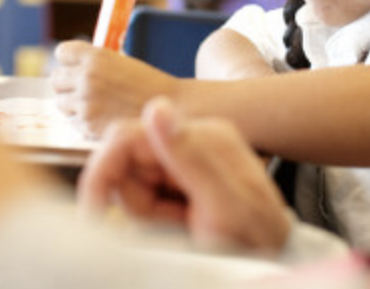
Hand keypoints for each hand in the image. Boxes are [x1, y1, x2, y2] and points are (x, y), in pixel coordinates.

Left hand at [50, 40, 176, 136]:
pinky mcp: (88, 126)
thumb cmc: (150, 85)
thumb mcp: (124, 62)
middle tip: (81, 88)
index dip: (69, 59)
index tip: (75, 64)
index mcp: (96, 57)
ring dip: (73, 104)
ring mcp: (85, 104)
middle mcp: (87, 78)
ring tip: (94, 105)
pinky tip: (103, 118)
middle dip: (66, 83)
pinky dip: (84, 121)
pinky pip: (74, 122)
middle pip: (55, 79)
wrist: (172, 108)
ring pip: (61, 103)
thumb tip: (76, 66)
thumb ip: (97, 63)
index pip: (63, 52)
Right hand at [78, 97, 290, 252]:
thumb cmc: (258, 241)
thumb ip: (189, 155)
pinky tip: (181, 227)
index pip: (128, 137)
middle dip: (136, 201)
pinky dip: (153, 219)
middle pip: (126, 163)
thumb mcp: (225, 205)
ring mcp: (186, 161)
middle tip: (172, 225)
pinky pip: (144, 199)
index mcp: (205, 135)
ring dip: (146, 214)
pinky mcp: (180, 181)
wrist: (276, 263)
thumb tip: (156, 107)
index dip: (103, 171)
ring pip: (131, 184)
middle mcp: (193, 141)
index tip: (93, 210)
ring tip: (184, 227)